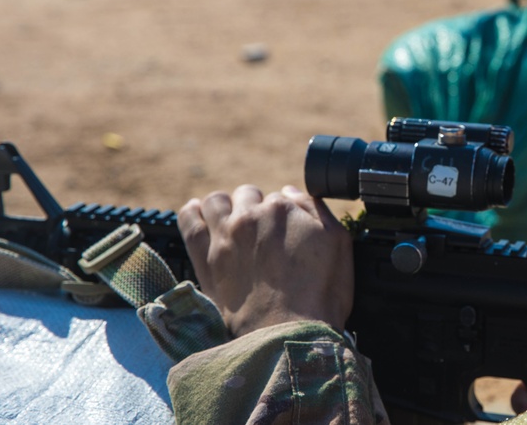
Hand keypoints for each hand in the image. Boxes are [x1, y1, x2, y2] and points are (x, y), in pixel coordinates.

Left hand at [177, 184, 352, 336]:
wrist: (291, 334)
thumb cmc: (321, 293)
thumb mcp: (338, 242)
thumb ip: (315, 208)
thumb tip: (291, 192)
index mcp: (282, 209)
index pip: (280, 197)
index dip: (286, 215)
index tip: (289, 233)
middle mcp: (250, 217)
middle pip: (247, 195)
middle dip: (256, 207)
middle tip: (264, 232)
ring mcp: (224, 238)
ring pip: (215, 201)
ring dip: (225, 206)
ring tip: (233, 223)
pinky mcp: (205, 260)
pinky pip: (188, 222)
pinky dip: (192, 214)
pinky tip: (200, 216)